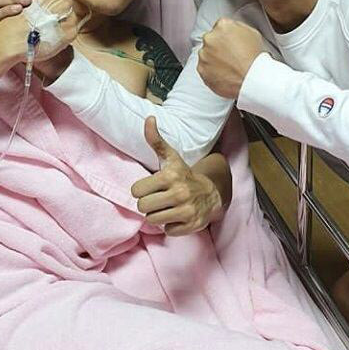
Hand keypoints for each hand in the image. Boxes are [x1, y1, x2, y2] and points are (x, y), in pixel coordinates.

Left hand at [130, 117, 221, 235]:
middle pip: (143, 207)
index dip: (141, 190)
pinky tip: (177, 216)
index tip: (151, 188)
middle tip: (159, 199)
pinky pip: (168, 231)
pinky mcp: (192, 225)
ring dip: (158, 216)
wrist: (212, 193)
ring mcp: (186, 210)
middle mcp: (179, 193)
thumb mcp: (171, 158)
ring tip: (167, 207)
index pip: (136, 191)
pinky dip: (170, 226)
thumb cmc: (184, 175)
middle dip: (148, 204)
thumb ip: (156, 140)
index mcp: (170, 176)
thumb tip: (148, 118)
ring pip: (153, 220)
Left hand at [197, 18, 266, 98]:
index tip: (230, 43)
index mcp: (222, 26)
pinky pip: (205, 69)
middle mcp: (210, 38)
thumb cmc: (255, 58)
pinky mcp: (201, 70)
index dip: (226, 36)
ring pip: (206, 55)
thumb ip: (237, 27)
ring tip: (229, 67)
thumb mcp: (252, 33)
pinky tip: (225, 74)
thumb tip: (232, 29)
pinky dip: (212, 72)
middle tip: (231, 56)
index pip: (220, 27)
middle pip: (211, 40)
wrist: (252, 79)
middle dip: (218, 47)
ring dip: (214, 59)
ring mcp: (204, 55)